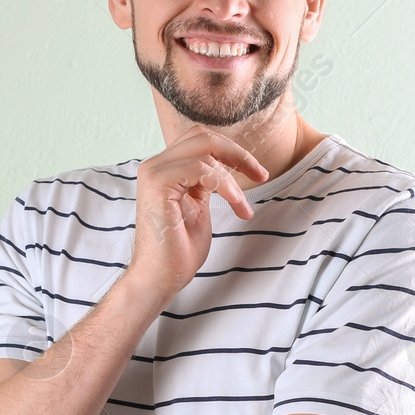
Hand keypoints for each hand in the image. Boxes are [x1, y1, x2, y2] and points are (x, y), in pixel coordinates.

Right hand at [125, 125, 268, 300]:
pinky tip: (236, 206)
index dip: (232, 150)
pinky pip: (201, 167)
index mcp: (164, 169)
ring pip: (204, 149)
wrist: (160, 279)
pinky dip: (226, 185)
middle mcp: (155, 166)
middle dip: (237, 153)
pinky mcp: (158, 184)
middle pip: (202, 135)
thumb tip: (224, 164)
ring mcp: (154, 173)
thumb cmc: (179, 251)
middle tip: (260, 175)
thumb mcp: (198, 206)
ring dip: (234, 178)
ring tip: (242, 207)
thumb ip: (206, 182)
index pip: (200, 140)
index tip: (257, 173)